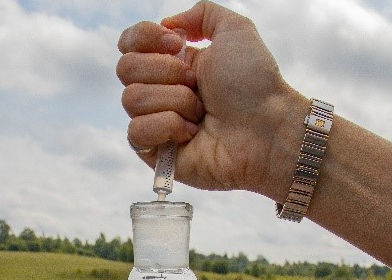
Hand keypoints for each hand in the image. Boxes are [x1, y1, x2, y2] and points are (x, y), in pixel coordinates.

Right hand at [117, 1, 306, 200]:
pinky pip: (136, 131)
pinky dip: (166, 127)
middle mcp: (161, 91)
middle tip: (197, 83)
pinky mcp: (155, 153)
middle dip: (165, 71)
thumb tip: (168, 24)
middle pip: (125, 68)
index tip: (176, 44)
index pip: (129, 43)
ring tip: (201, 112)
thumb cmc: (255, 84)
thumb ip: (202, 14)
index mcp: (173, 62)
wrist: (266, 129)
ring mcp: (157, 122)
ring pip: (132, 99)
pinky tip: (191, 133)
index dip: (144, 38)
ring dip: (174, 100)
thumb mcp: (235, 30)